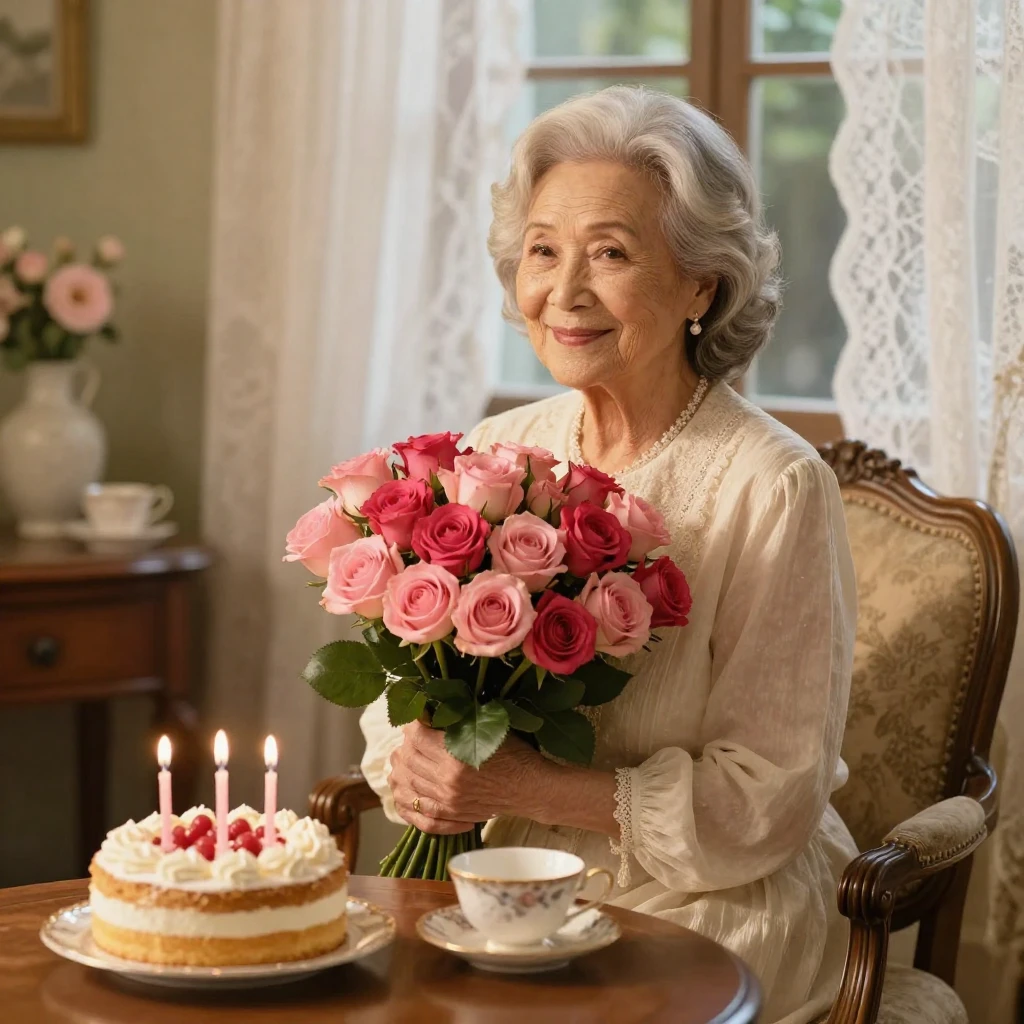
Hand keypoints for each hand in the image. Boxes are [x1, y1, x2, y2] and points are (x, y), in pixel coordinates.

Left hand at [388, 721, 545, 833]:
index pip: (416, 736)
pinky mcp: (449, 812)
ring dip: (402, 767)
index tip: (417, 719)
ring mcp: (446, 799)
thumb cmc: (513, 753)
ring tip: (406, 756)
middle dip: (406, 744)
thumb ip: (457, 720)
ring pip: (407, 782)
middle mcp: (447, 779)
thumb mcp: (487, 728)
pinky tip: (405, 785)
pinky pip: (415, 808)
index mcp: (455, 755)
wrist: (529, 787)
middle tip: (412, 736)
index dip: (412, 724)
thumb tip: (428, 710)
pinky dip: (405, 796)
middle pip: (408, 759)